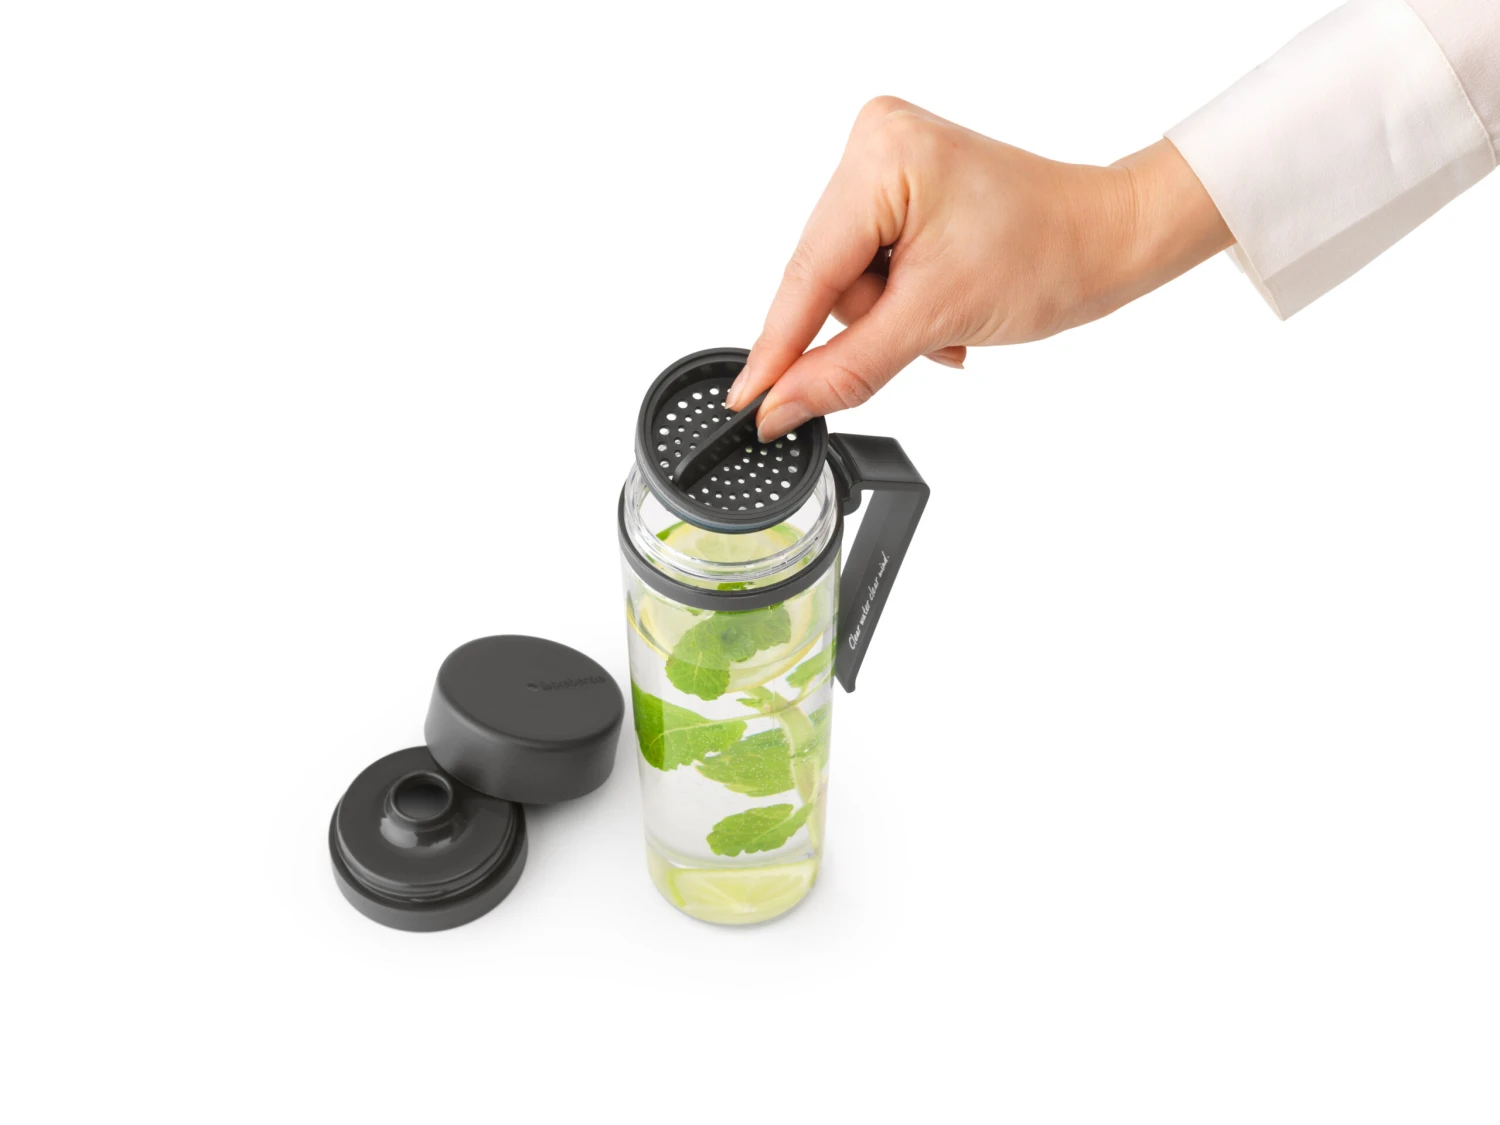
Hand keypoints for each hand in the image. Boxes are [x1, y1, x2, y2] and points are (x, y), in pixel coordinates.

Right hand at [725, 97, 1231, 439]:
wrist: (1110, 241)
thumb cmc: (1050, 256)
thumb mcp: (936, 321)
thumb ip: (846, 369)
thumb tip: (781, 407)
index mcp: (880, 156)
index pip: (809, 273)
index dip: (777, 347)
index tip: (746, 402)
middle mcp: (874, 144)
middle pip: (825, 277)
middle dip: (870, 324)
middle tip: (925, 339)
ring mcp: (886, 162)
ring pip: (846, 281)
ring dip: (890, 318)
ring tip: (945, 322)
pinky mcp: (900, 186)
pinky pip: (869, 266)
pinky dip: (898, 301)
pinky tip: (938, 301)